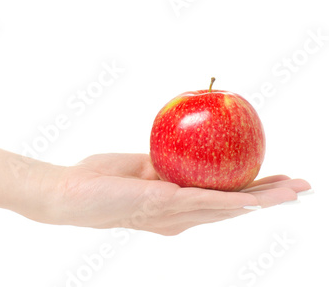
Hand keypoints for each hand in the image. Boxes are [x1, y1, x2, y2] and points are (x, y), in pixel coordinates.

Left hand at [49, 153, 310, 235]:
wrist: (69, 193)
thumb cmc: (98, 180)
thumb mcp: (138, 169)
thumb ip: (160, 166)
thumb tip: (177, 152)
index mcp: (174, 208)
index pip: (219, 201)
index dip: (249, 194)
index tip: (274, 182)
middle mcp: (179, 217)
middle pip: (231, 209)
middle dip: (267, 200)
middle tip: (301, 188)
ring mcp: (173, 215)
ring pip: (226, 210)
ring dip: (262, 201)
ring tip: (294, 191)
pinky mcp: (162, 206)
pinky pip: (204, 203)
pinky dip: (233, 202)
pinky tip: (257, 200)